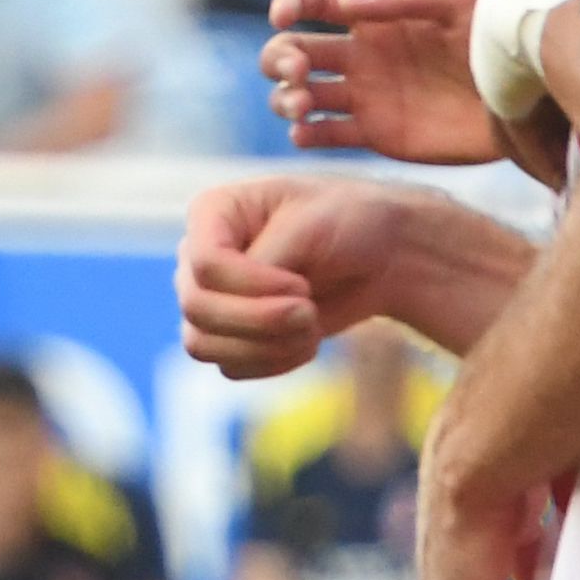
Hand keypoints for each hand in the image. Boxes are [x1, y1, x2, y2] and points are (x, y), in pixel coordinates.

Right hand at [175, 172, 446, 378]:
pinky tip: (307, 341)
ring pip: (202, 344)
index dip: (252, 285)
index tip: (302, 285)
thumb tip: (239, 302)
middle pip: (197, 308)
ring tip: (311, 328)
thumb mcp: (312, 224)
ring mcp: (212, 297)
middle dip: (259, 321)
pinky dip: (272, 362)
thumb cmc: (350, 221)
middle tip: (310, 312)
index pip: (204, 264)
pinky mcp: (230, 335)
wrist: (383, 256)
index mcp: (213, 211)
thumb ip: (267, 259)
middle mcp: (199, 256)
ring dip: (264, 346)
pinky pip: (229, 367)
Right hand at [265, 0, 501, 163]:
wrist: (522, 99)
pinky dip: (304, 135)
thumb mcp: (457, 2)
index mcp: (373, 18)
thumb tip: (346, 5)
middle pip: (291, 50)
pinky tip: (307, 133)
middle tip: (299, 73)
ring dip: (284, 98)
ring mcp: (364, 97)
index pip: (313, 1)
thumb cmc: (493, 40)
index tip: (282, 17)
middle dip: (279, 58)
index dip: (289, 3)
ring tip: (302, 105)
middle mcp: (359, 56)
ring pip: (298, 95)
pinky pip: (325, 134)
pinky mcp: (374, 134)